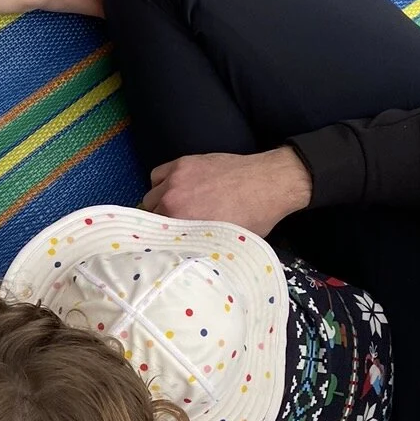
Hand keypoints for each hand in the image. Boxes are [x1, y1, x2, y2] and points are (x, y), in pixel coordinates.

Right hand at [142, 146, 311, 234]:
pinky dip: (160, 184)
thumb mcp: (227, 243)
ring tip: (174, 209)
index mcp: (182, 223)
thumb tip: (187, 257)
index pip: (154, 237)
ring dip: (158, 204)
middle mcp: (172, 200)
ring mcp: (176, 179)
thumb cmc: (254, 216)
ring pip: (151, 196)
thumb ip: (200, 248)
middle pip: (150, 216)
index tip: (165, 244)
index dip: (160, 242)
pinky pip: (157, 175)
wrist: (269, 182)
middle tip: (174, 227)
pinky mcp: (183, 163)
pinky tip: (174, 190)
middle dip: (160, 223)